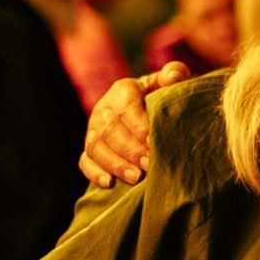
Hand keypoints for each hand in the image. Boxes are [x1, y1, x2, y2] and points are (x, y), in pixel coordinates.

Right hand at [78, 62, 189, 187]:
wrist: (149, 109)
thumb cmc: (162, 96)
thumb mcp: (169, 83)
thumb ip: (174, 74)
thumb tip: (174, 75)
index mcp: (123, 90)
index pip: (126, 106)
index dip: (138, 125)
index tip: (153, 141)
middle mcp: (104, 109)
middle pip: (109, 130)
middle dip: (129, 149)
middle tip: (148, 165)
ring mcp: (94, 130)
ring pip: (95, 147)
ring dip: (114, 164)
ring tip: (136, 178)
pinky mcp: (90, 148)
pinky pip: (85, 160)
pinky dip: (94, 172)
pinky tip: (109, 184)